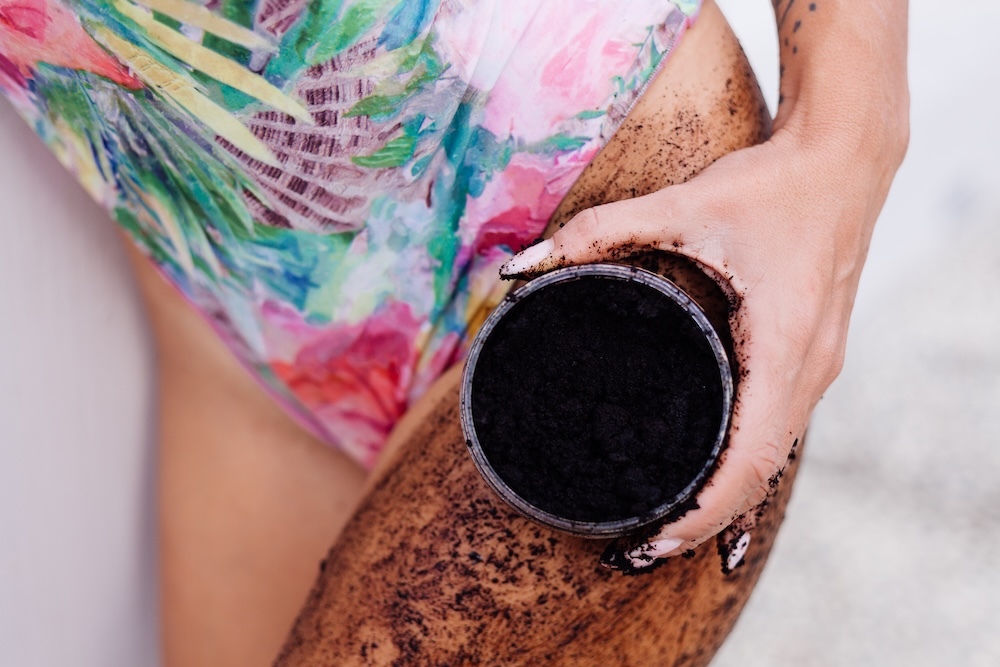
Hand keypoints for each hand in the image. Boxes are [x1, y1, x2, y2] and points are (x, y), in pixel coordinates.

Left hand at [499, 117, 906, 570]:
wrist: (846, 159)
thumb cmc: (771, 185)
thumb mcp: (684, 206)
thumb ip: (600, 232)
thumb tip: (523, 266)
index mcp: (783, 351)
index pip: (746, 465)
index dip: (700, 515)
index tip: (649, 541)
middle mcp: (808, 374)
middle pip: (757, 478)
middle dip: (701, 525)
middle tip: (635, 548)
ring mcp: (816, 371)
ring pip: (770, 463)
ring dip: (723, 503)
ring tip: (663, 528)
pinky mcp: (809, 360)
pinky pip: (777, 435)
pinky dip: (743, 470)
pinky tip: (711, 484)